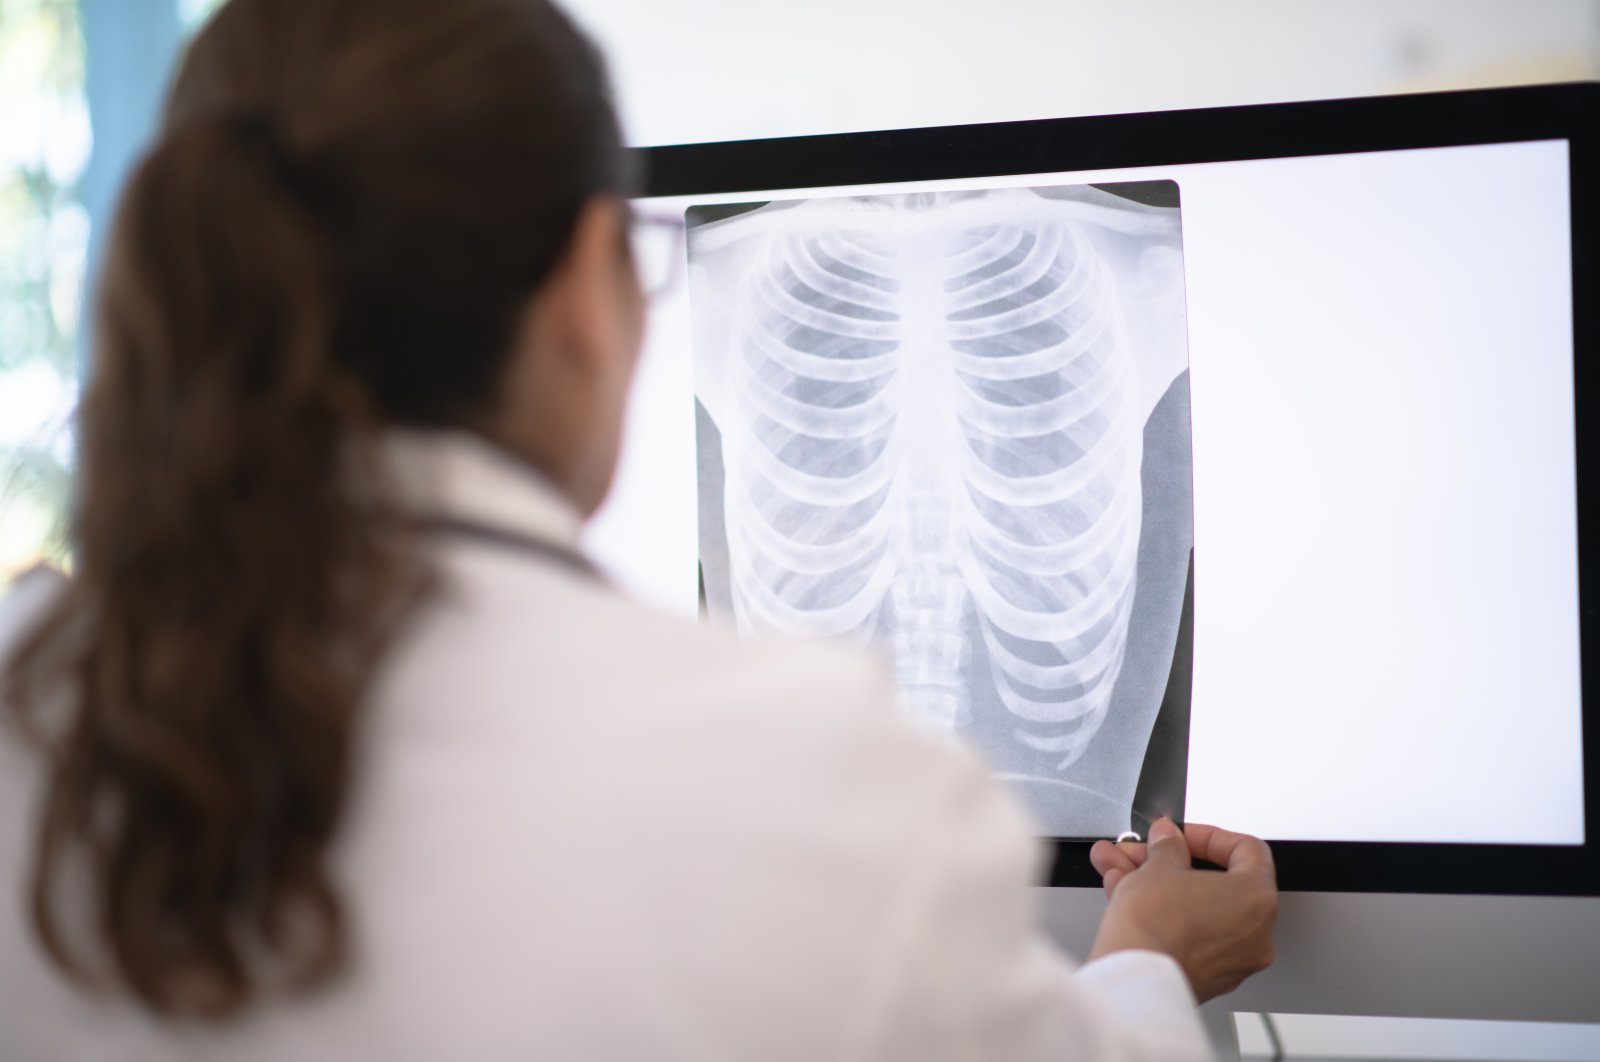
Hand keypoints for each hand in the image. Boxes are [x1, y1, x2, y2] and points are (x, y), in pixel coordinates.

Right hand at [1087, 818, 1277, 1002]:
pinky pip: (1187, 934)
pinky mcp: (1207, 976)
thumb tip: (1168, 839)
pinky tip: (1127, 899)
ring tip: (1121, 873)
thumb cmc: (1156, 928)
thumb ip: (1168, 845)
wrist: (1135, 978)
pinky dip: (1162, 915)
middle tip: (1144, 851)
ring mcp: (1232, 959)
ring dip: (1155, 885)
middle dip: (1168, 862)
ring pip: (1194, 908)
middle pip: (1213, 881)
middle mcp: (1255, 933)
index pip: (1246, 851)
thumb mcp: (1159, 866)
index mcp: (1257, 899)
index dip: (1208, 836)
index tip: (1180, 835)